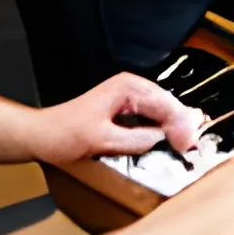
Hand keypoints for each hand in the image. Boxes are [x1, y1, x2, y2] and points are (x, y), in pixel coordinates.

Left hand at [26, 72, 207, 166]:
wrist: (41, 135)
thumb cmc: (65, 134)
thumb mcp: (103, 140)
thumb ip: (136, 140)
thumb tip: (162, 140)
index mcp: (128, 87)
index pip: (165, 104)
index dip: (180, 125)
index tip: (188, 146)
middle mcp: (131, 87)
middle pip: (167, 104)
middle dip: (181, 124)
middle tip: (192, 147)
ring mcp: (127, 96)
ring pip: (161, 109)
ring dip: (174, 126)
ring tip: (185, 145)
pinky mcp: (124, 109)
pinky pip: (151, 115)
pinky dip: (162, 127)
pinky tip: (168, 140)